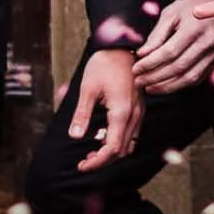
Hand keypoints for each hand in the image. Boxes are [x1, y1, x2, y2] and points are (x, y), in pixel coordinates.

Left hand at [69, 48, 143, 172]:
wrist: (122, 47)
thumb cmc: (103, 65)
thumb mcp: (87, 89)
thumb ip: (82, 114)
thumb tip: (74, 136)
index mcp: (121, 112)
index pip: (111, 149)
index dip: (97, 162)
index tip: (81, 166)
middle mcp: (134, 116)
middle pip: (121, 150)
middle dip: (102, 159)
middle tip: (83, 161)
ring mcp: (139, 113)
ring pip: (129, 144)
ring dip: (111, 152)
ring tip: (91, 152)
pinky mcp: (139, 109)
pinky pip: (132, 134)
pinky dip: (118, 141)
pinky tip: (102, 136)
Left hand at [131, 0, 213, 94]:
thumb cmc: (190, 5)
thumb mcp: (170, 13)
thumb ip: (156, 35)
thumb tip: (142, 54)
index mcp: (194, 29)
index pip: (169, 53)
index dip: (150, 64)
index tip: (135, 69)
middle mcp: (207, 43)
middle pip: (178, 68)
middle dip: (155, 78)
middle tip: (139, 81)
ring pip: (189, 78)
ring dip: (167, 86)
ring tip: (150, 87)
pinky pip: (198, 77)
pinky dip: (181, 84)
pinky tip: (166, 85)